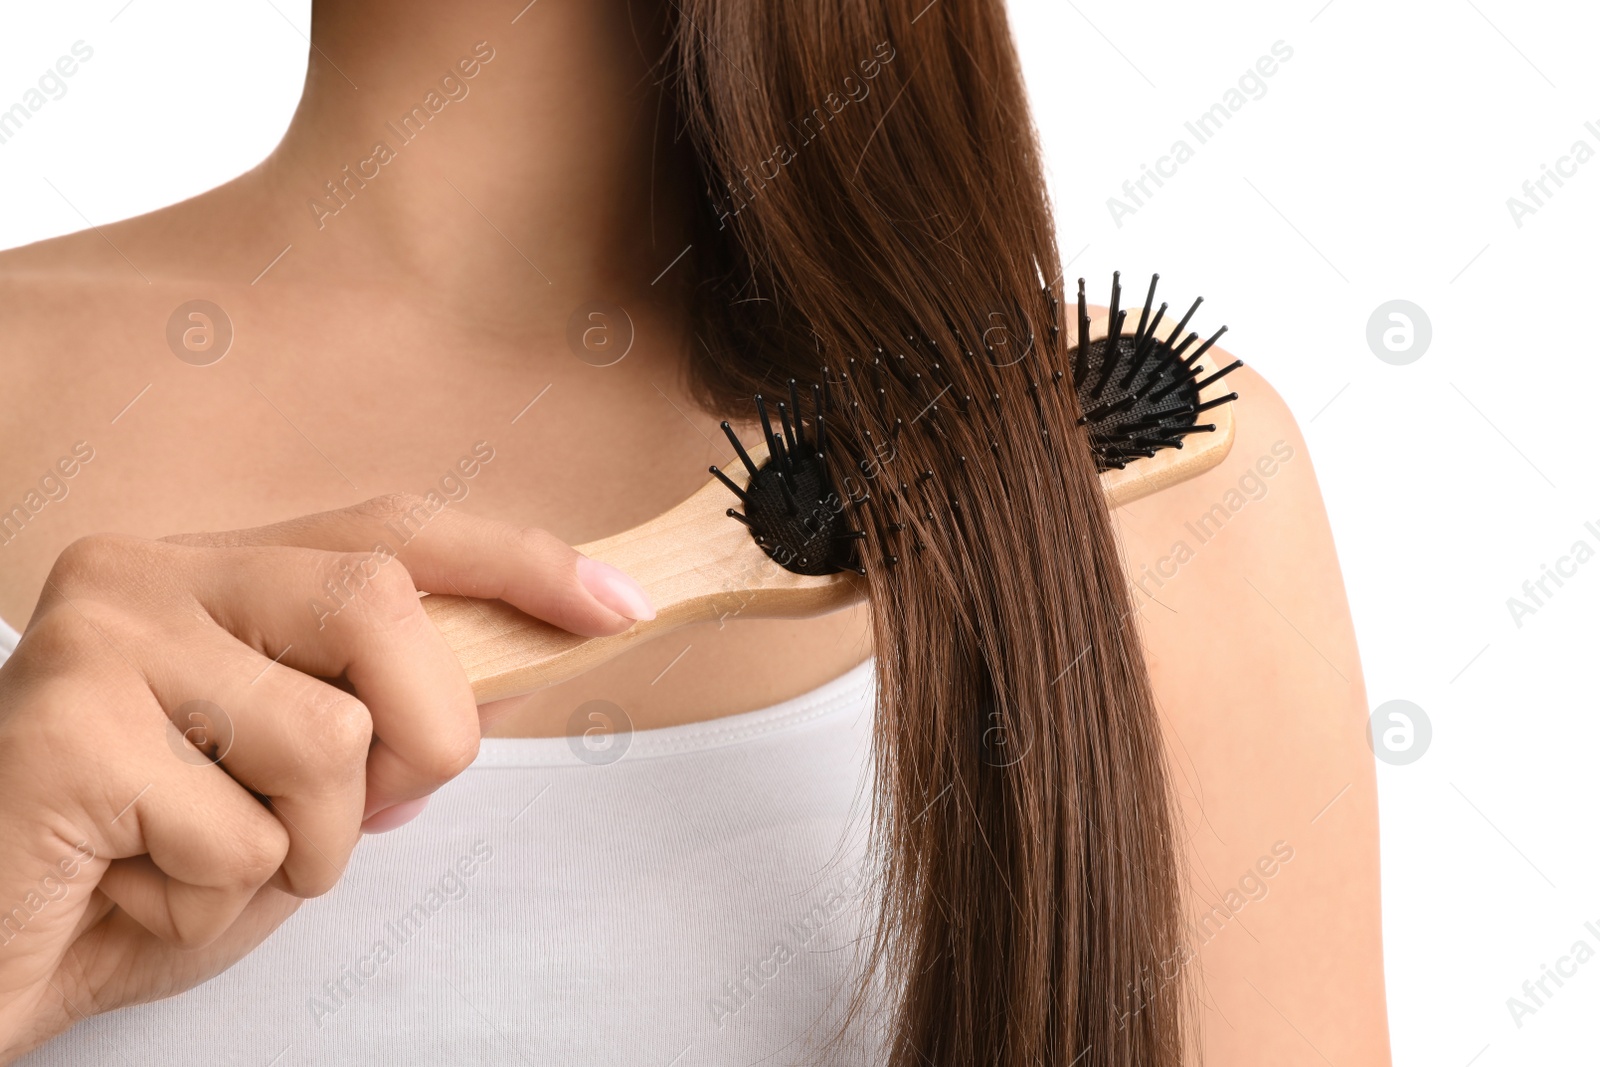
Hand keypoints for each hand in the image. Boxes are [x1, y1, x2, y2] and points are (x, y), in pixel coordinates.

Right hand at [0, 494, 650, 1059]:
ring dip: (307, 849)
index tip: (619, 602)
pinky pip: (242, 838)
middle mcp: (152, 572)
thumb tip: (473, 710)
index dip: (518, 562)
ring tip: (199, 864)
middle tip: (358, 810)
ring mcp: (102, 638)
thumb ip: (369, 734)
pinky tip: (130, 891)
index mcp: (213, 573)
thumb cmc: (127, 870)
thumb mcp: (282, 793)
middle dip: (423, 731)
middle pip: (379, 602)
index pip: (391, 530)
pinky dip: (216, 903)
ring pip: (328, 739)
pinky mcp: (64, 729)